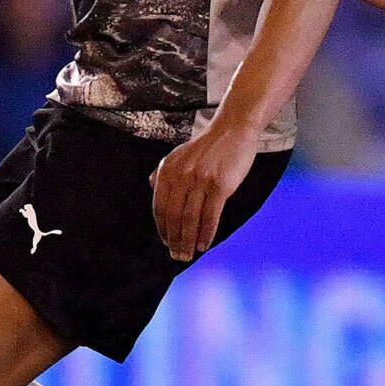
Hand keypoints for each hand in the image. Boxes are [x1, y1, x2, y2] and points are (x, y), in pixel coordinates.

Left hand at [151, 118, 258, 261]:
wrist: (233, 130)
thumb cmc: (208, 146)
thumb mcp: (180, 154)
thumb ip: (165, 171)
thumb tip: (151, 186)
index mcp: (168, 170)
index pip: (160, 206)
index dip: (162, 228)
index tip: (166, 242)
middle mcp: (181, 176)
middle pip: (174, 216)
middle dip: (174, 240)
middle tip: (177, 255)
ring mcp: (200, 181)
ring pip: (191, 219)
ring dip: (189, 241)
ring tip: (189, 254)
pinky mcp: (220, 186)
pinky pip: (210, 216)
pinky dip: (206, 234)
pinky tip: (204, 245)